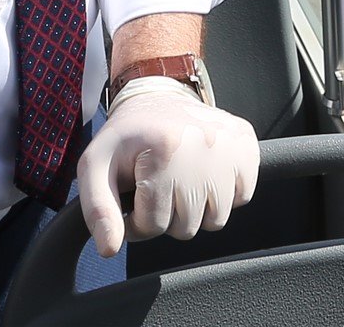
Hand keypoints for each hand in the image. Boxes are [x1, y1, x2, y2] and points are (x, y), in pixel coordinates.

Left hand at [75, 83, 258, 255]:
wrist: (159, 95)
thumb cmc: (127, 137)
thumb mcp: (95, 166)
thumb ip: (97, 210)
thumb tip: (109, 249)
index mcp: (164, 151)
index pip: (152, 225)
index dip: (135, 220)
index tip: (132, 198)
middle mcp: (204, 147)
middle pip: (186, 227)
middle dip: (167, 215)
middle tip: (157, 187)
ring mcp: (230, 146)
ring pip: (216, 219)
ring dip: (196, 209)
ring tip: (180, 182)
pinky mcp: (247, 145)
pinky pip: (242, 197)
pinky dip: (224, 194)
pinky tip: (204, 174)